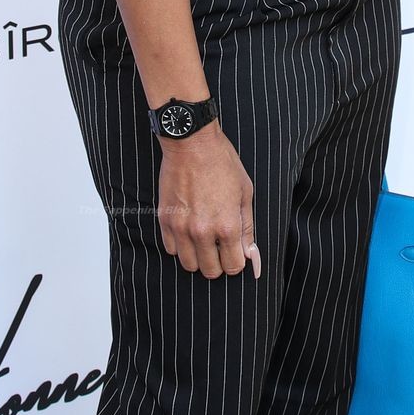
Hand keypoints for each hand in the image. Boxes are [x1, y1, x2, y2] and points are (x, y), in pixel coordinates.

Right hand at [156, 125, 260, 279]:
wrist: (192, 144)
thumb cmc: (222, 164)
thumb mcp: (244, 193)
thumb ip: (247, 226)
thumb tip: (248, 252)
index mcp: (227, 226)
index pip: (233, 266)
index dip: (237, 263)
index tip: (235, 255)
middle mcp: (203, 232)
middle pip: (210, 271)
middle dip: (218, 264)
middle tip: (220, 250)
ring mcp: (181, 227)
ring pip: (189, 265)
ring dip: (198, 258)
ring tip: (203, 243)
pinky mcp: (165, 219)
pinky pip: (171, 249)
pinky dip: (180, 247)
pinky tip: (188, 233)